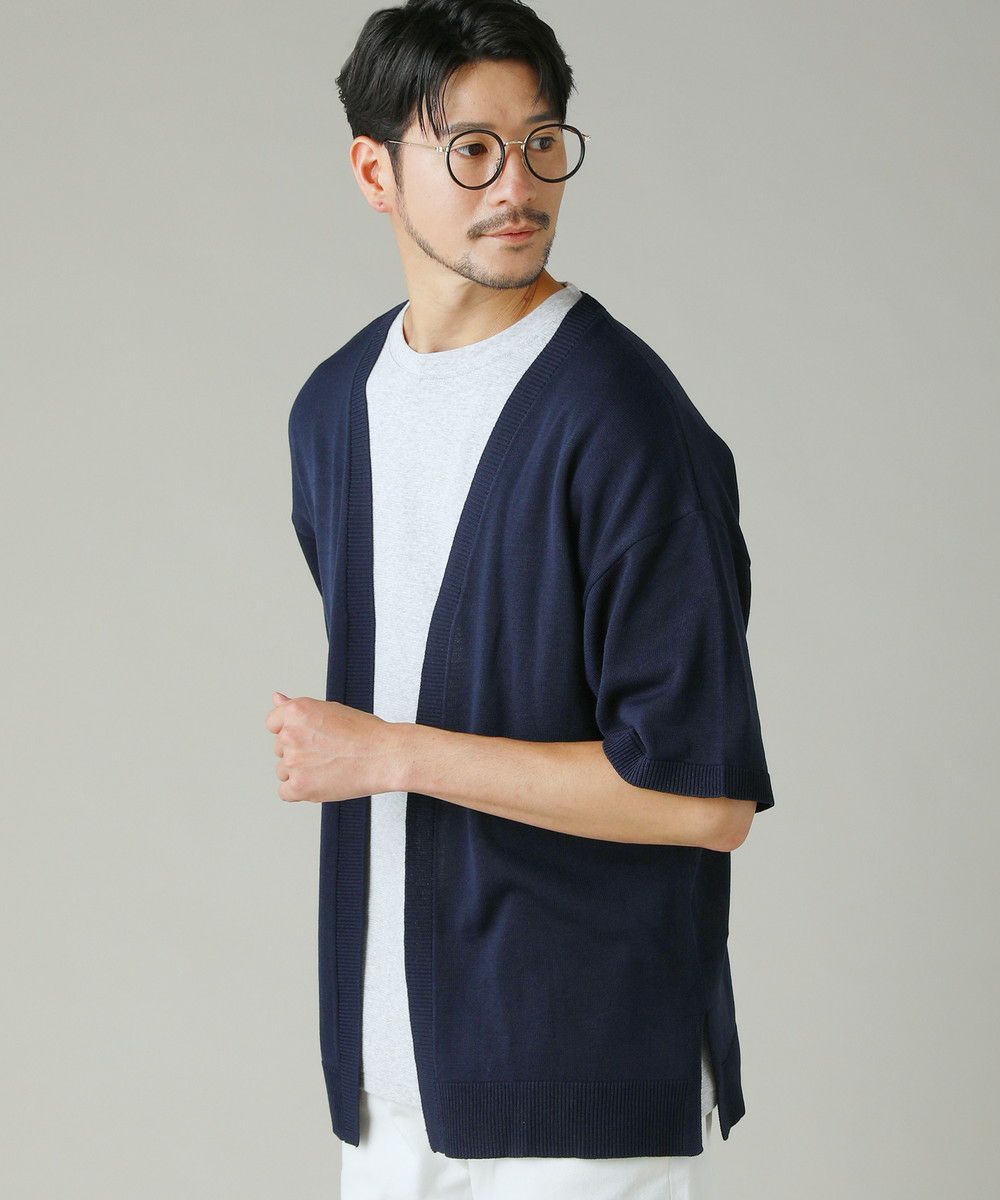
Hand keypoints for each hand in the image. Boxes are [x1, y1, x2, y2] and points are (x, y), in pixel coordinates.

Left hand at [265, 692, 396, 802]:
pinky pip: (285, 792)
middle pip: (279, 748)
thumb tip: (276, 698)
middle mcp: (290, 734)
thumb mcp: (329, 709)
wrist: (384, 756)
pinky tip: (321, 781)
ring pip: (283, 770)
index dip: (293, 730)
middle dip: (298, 751)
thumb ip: (297, 707)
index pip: (273, 723)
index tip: (310, 736)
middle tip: (327, 751)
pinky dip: (300, 790)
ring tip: (328, 766)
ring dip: (299, 771)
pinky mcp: (299, 787)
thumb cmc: (364, 732)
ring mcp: (293, 762)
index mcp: (296, 711)